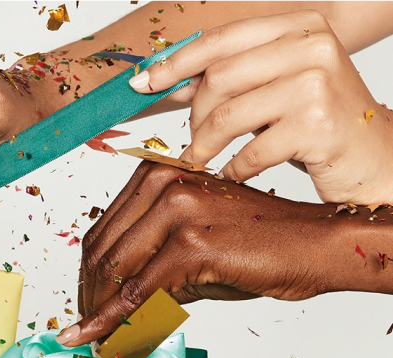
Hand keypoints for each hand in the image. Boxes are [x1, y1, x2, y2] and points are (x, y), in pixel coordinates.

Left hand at [57, 161, 392, 345]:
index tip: (84, 306)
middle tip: (87, 332)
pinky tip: (100, 340)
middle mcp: (161, 183)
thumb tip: (110, 307)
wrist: (311, 245)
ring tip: (97, 342)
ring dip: (98, 313)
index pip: (101, 232)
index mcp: (155, 175)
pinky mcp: (190, 241)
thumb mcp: (189, 248)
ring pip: (113, 272)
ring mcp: (175, 209)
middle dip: (88, 299)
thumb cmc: (256, 244)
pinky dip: (113, 321)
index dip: (87, 277)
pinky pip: (138, 292)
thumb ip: (146, 265)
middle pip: (100, 251)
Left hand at [129, 10, 392, 204]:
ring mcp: (317, 84)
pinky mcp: (316, 126)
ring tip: (202, 160)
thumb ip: (231, 80)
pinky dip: (233, 170)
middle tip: (194, 140)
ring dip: (204, 145)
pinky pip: (248, 152)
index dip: (176, 63)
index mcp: (300, 27)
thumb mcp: (275, 90)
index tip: (142, 83)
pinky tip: (234, 175)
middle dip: (195, 116)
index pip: (222, 39)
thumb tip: (167, 81)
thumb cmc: (318, 125)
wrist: (375, 160)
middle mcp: (312, 46)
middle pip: (218, 79)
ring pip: (227, 116)